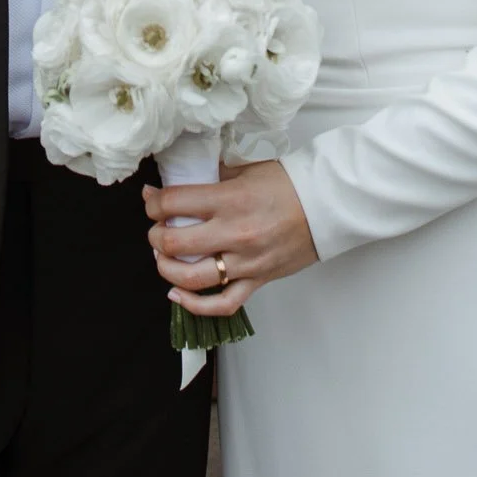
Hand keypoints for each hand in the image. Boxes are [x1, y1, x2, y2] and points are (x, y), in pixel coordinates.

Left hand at [143, 160, 318, 319]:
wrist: (325, 205)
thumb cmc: (288, 185)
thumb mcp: (246, 170)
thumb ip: (213, 177)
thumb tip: (181, 182)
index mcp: (230, 200)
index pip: (174, 203)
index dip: (153, 202)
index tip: (151, 200)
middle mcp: (234, 233)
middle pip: (174, 243)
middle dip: (155, 236)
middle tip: (155, 228)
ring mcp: (246, 262)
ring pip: (191, 278)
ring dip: (166, 269)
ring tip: (162, 258)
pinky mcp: (257, 281)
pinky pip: (222, 304)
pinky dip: (195, 305)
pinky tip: (178, 294)